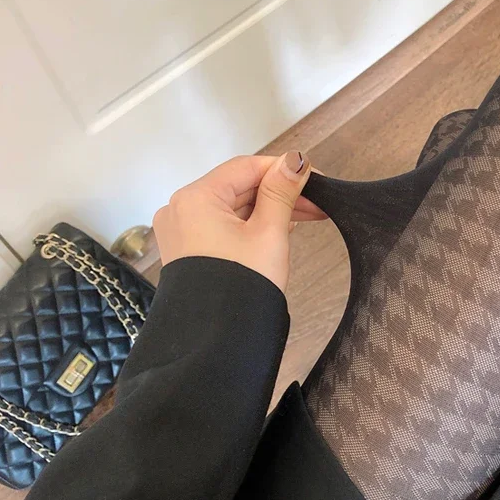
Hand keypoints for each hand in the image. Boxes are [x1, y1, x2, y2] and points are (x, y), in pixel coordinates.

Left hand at [153, 152, 326, 291]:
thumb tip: (296, 160)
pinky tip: (279, 228)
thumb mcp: (269, 233)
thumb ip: (281, 192)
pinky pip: (223, 226)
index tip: (313, 176)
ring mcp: (182, 231)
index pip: (246, 167)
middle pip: (239, 187)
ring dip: (268, 210)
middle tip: (317, 202)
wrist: (219, 339)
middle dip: (279, 193)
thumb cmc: (242, 284)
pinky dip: (250, 225)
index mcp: (196, 198)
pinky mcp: (189, 251)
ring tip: (306, 217)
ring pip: (233, 208)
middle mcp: (181, 209)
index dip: (282, 169)